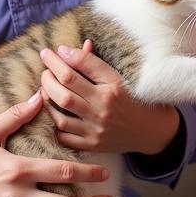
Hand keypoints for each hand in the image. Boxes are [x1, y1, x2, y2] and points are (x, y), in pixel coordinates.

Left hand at [40, 40, 179, 155]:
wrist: (151, 130)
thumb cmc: (132, 98)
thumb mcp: (116, 77)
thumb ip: (91, 63)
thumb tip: (66, 50)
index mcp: (111, 88)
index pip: (78, 69)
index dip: (59, 58)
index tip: (50, 52)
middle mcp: (103, 109)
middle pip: (64, 91)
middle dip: (48, 77)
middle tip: (45, 69)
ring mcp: (96, 130)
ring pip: (60, 115)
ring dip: (47, 100)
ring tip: (44, 89)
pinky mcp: (92, 145)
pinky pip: (64, 136)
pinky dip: (54, 123)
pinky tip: (53, 112)